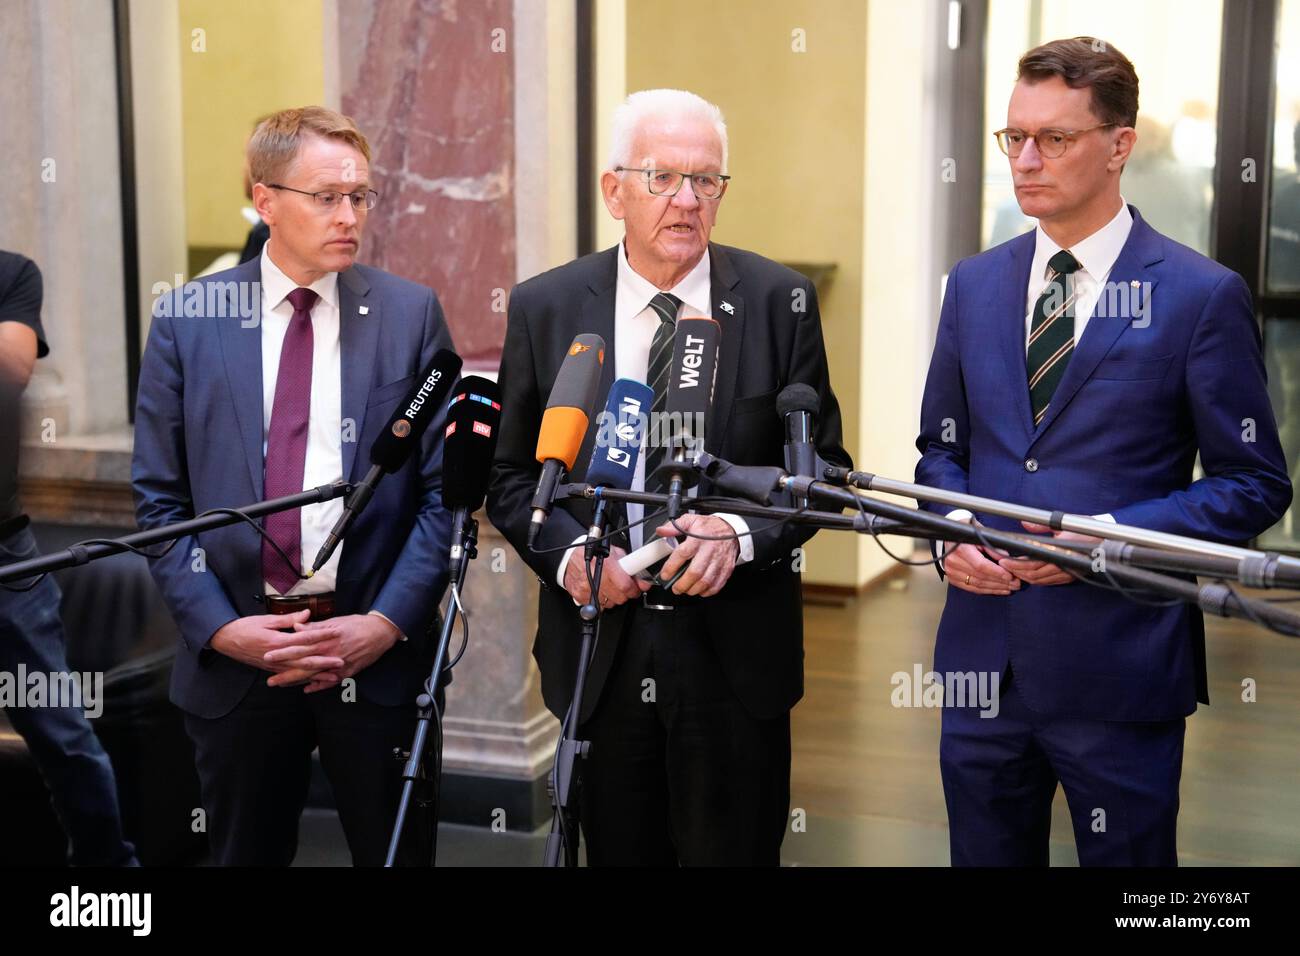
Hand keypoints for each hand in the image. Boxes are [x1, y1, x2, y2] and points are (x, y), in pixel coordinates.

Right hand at [209, 610, 344, 681]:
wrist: (225, 640)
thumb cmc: (245, 627)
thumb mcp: (266, 620)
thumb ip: (288, 619)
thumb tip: (308, 614)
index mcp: (278, 641)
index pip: (305, 638)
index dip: (322, 636)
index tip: (337, 633)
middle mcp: (277, 656)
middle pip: (305, 660)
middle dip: (325, 662)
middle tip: (342, 661)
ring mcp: (274, 666)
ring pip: (300, 673)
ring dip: (318, 675)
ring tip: (334, 676)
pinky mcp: (271, 670)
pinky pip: (290, 677)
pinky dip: (304, 681)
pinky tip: (314, 683)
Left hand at [262, 613, 400, 691]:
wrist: (380, 632)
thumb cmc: (357, 624)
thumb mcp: (335, 622)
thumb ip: (315, 627)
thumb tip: (296, 627)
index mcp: (326, 638)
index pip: (300, 645)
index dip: (283, 651)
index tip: (268, 655)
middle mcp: (331, 653)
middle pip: (303, 663)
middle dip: (285, 671)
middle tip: (268, 679)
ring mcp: (339, 664)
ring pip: (314, 675)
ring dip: (297, 681)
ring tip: (281, 684)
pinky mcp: (347, 672)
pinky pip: (330, 681)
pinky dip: (318, 686)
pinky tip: (306, 690)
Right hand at [562, 545, 649, 608]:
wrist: (571, 557)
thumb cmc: (594, 554)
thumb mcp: (614, 553)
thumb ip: (629, 566)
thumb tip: (643, 581)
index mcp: (607, 565)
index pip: (625, 586)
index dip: (634, 589)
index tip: (636, 589)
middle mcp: (596, 577)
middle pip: (619, 597)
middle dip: (625, 594)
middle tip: (623, 587)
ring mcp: (587, 588)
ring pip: (610, 603)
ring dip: (613, 598)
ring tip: (609, 587)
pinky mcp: (580, 596)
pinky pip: (597, 607)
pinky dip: (601, 601)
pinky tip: (600, 591)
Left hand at [654, 515, 739, 596]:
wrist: (731, 529)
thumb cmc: (709, 527)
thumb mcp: (691, 520)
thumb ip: (674, 526)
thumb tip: (661, 531)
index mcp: (698, 538)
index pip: (683, 554)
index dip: (671, 567)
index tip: (665, 574)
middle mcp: (709, 550)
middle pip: (695, 572)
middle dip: (682, 584)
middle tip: (675, 587)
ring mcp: (719, 561)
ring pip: (706, 581)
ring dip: (693, 589)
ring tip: (686, 589)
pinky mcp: (727, 568)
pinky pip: (717, 585)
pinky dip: (707, 591)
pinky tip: (700, 590)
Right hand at [940, 515, 1018, 595]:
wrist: (951, 535)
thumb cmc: (966, 532)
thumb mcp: (980, 533)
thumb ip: (993, 546)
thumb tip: (1006, 558)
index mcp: (961, 549)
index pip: (981, 565)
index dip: (997, 572)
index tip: (1010, 576)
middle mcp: (954, 562)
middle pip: (980, 577)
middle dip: (1000, 582)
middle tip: (1015, 583)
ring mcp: (951, 571)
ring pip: (977, 585)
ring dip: (995, 588)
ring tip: (1009, 588)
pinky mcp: (953, 579)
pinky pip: (972, 588)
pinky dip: (986, 590)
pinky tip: (998, 590)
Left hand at [997, 521, 1098, 586]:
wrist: (1107, 542)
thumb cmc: (1086, 531)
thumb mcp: (1063, 523)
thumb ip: (1041, 526)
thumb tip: (1024, 523)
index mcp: (1060, 550)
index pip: (1032, 562)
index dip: (1016, 563)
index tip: (1003, 560)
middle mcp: (1062, 564)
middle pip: (1033, 573)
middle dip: (1015, 571)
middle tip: (1003, 566)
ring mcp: (1066, 573)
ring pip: (1039, 580)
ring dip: (1023, 576)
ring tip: (1012, 570)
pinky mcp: (1069, 577)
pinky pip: (1048, 582)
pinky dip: (1035, 580)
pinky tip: (1027, 574)